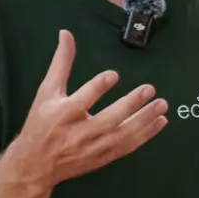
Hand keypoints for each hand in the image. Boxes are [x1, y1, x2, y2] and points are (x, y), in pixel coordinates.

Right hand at [6, 30, 168, 184]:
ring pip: (123, 135)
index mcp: (63, 114)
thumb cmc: (41, 123)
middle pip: (109, 119)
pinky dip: (145, 135)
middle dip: (130, 105)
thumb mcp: (47, 92)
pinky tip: (160, 122)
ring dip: (144, 120)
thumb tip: (66, 33)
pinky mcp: (104, 157)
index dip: (98, 87)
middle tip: (150, 89)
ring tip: (162, 105)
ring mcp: (94, 147)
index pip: (83, 100)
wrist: (36, 165)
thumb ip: (61, 63)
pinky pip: (128, 146)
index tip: (113, 74)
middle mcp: (80, 133)